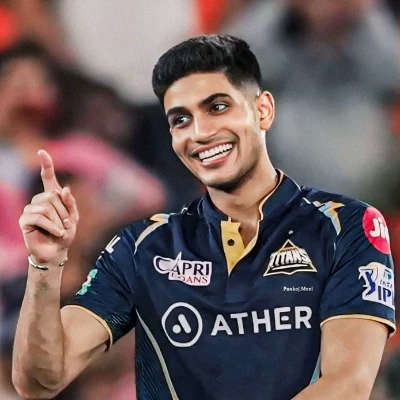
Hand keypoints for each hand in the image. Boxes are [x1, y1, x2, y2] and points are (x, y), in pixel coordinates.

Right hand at [19, 150, 78, 264]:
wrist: (57, 251)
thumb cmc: (65, 234)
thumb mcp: (73, 218)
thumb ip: (70, 203)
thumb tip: (64, 188)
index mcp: (52, 197)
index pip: (48, 178)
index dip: (46, 165)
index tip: (42, 152)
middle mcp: (39, 200)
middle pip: (52, 196)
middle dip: (64, 211)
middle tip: (66, 224)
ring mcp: (30, 209)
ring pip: (46, 207)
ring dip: (58, 220)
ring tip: (61, 230)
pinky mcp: (25, 220)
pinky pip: (39, 217)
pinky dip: (51, 226)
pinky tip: (56, 232)